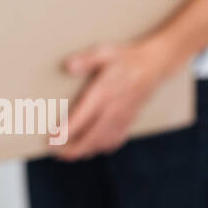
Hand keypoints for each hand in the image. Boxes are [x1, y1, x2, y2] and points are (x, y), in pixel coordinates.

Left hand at [52, 38, 181, 160]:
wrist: (155, 64)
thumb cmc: (126, 58)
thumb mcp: (105, 52)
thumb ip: (86, 60)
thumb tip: (68, 66)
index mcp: (104, 93)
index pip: (81, 118)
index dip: (66, 132)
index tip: (51, 140)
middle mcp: (113, 109)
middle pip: (91, 137)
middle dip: (73, 149)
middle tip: (54, 153)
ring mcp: (123, 117)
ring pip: (104, 142)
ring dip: (86, 151)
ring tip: (69, 154)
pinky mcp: (130, 120)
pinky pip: (117, 140)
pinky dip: (103, 147)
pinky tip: (93, 149)